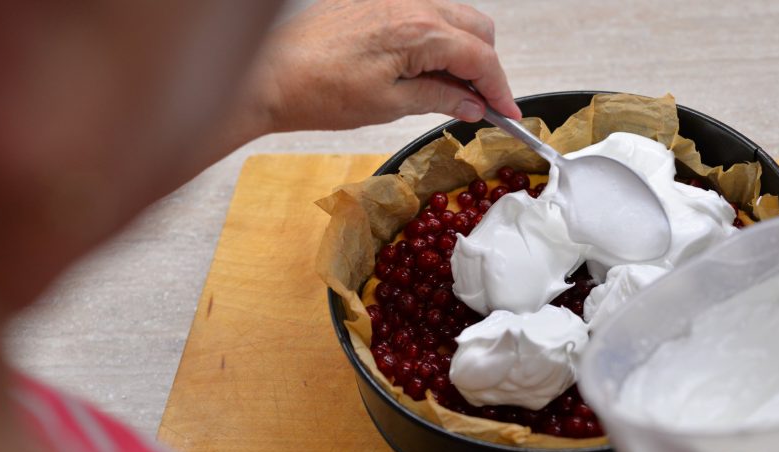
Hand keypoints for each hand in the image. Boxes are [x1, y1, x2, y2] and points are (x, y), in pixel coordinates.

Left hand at [249, 0, 520, 134]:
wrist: (271, 75)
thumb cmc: (318, 90)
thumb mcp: (388, 105)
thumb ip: (439, 99)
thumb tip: (471, 105)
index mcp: (419, 30)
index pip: (481, 58)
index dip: (500, 89)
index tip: (508, 114)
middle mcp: (411, 4)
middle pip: (476, 29)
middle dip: (486, 67)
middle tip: (481, 105)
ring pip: (453, 18)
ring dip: (463, 52)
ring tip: (451, 92)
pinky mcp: (376, 3)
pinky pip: (424, 15)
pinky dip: (437, 40)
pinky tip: (424, 71)